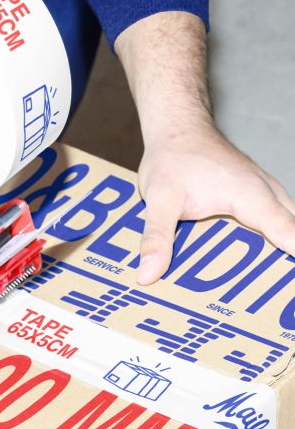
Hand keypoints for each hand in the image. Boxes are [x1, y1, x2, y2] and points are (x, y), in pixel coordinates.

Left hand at [114, 11, 294, 286]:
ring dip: (281, 254)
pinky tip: (260, 271)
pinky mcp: (258, 199)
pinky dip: (274, 244)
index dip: (292, 254)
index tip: (291, 287)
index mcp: (250, 194)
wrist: (179, 130)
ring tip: (273, 293)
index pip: (285, 231)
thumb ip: (157, 237)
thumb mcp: (159, 199)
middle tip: (280, 298)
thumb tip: (148, 274)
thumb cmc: (173, 159)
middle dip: (286, 265)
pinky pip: (276, 225)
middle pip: (291, 234)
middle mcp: (265, 194)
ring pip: (286, 228)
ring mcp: (265, 195)